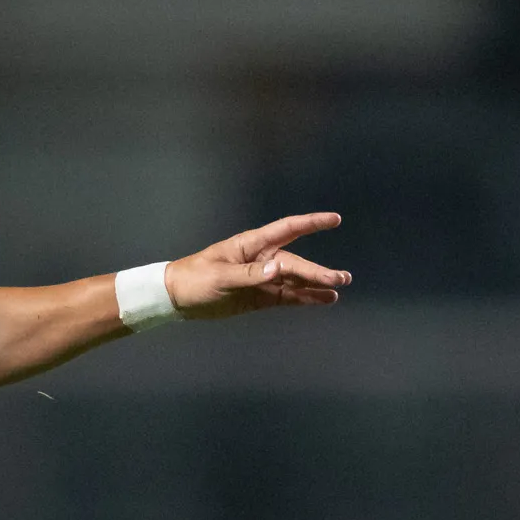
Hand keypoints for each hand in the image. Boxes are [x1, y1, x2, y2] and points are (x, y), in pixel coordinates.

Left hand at [162, 212, 348, 320]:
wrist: (178, 298)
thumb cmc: (195, 279)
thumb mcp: (220, 276)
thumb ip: (249, 274)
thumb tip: (278, 270)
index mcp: (252, 245)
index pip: (288, 229)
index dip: (311, 224)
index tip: (335, 220)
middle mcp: (262, 259)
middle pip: (296, 263)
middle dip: (318, 271)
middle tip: (342, 278)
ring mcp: (263, 279)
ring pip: (296, 280)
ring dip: (317, 284)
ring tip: (339, 288)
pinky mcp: (260, 297)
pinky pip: (287, 296)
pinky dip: (305, 298)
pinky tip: (324, 300)